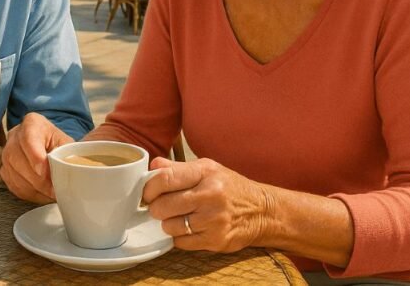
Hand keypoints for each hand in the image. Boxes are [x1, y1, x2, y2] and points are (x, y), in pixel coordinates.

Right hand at [0, 113, 73, 202]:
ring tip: (48, 194)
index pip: (29, 138)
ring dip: (31, 187)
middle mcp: (15, 135)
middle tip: (51, 190)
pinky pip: (11, 183)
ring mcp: (7, 151)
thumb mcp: (67, 145)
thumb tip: (72, 165)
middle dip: (35, 178)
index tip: (44, 172)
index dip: (35, 157)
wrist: (50, 149)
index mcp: (32, 123)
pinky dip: (26, 192)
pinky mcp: (5, 168)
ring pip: (12, 171)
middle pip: (17, 157)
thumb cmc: (59, 146)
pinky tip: (40, 194)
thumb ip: (67, 154)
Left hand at [143, 157, 271, 251]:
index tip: (147, 193)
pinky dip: (180, 237)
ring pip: (170, 226)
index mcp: (206, 173)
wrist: (262, 210)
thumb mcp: (208, 168)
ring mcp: (214, 220)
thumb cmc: (230, 187)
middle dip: (156, 208)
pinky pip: (181, 242)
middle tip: (161, 207)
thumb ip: (178, 168)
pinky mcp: (216, 240)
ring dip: (169, 224)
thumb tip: (153, 166)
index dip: (149, 188)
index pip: (165, 179)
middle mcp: (210, 195)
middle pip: (163, 206)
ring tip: (179, 217)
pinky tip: (190, 228)